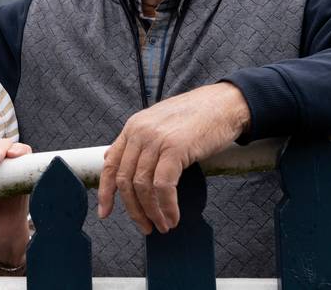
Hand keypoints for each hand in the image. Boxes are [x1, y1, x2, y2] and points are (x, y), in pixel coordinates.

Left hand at [96, 82, 249, 234]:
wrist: (225, 104)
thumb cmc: (196, 116)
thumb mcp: (159, 123)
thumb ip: (137, 142)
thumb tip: (110, 157)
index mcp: (133, 127)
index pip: (110, 164)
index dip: (105, 191)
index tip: (105, 212)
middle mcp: (139, 132)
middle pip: (125, 180)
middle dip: (133, 209)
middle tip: (145, 226)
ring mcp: (156, 140)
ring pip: (142, 186)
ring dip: (152, 212)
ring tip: (163, 225)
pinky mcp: (175, 148)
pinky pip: (163, 186)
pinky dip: (167, 206)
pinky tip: (173, 216)